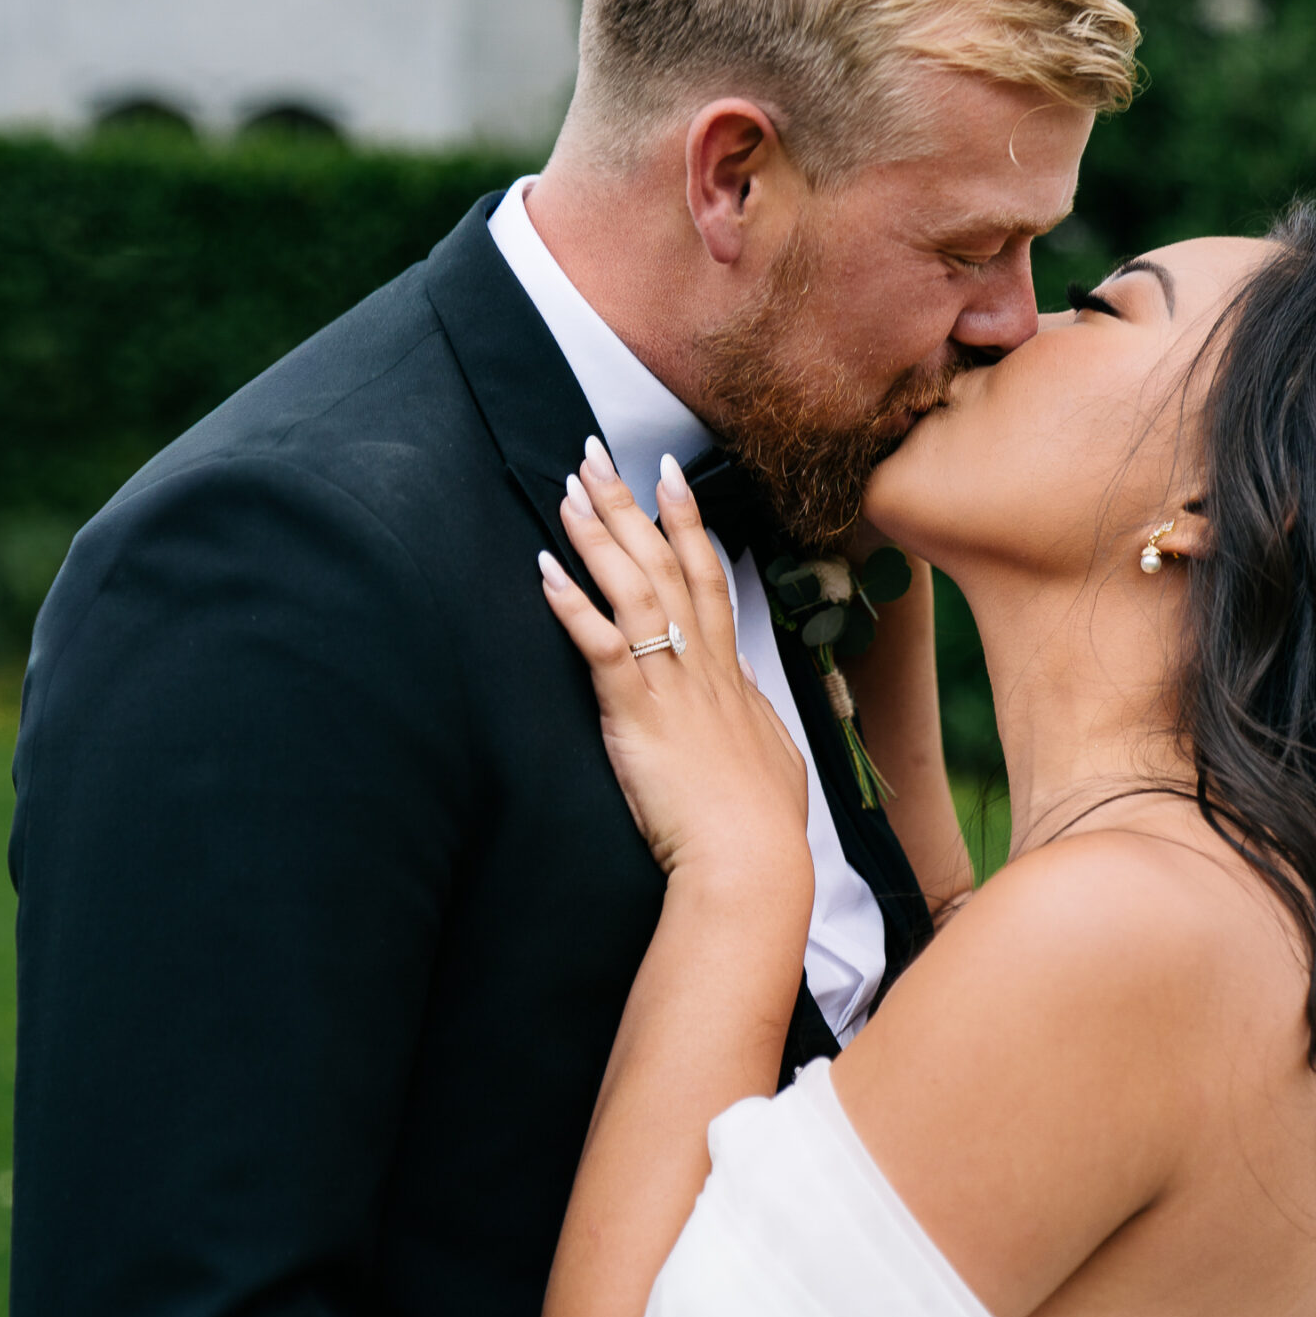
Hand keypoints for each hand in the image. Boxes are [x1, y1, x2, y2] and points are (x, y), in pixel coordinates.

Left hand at [540, 443, 810, 889]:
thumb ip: (753, 720)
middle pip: (666, 564)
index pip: (707, 576)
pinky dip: (571, 603)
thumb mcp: (772, 757)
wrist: (749, 861)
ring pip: (634, 589)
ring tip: (567, 491)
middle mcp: (701, 665)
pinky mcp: (635, 714)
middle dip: (630, 505)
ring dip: (598, 535)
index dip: (686, 522)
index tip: (669, 474)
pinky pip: (600, 645)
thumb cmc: (762, 825)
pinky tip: (544, 568)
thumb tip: (749, 702)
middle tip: (598, 454)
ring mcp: (669, 685)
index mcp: (730, 674)